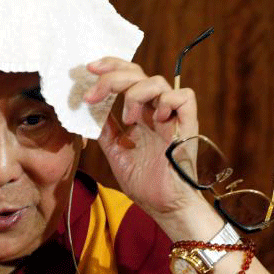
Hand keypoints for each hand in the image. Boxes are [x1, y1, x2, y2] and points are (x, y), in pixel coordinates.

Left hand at [85, 57, 220, 238]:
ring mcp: (171, 118)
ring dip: (134, 95)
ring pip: (158, 81)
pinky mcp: (187, 127)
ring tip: (127, 120)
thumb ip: (104, 129)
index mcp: (140, 114)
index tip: (88, 70)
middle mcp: (155, 111)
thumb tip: (86, 110)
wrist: (163, 206)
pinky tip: (154, 119)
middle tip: (91, 93)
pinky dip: (166, 101)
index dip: (110, 67)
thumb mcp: (115, 150)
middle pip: (138, 73)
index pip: (127, 77)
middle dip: (112, 76)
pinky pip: (184, 97)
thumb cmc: (144, 182)